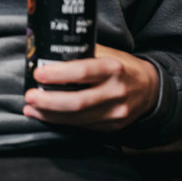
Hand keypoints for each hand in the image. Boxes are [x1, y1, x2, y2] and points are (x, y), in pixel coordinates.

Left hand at [23, 44, 159, 131]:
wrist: (151, 89)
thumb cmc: (125, 68)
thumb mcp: (110, 54)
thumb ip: (85, 54)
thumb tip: (52, 54)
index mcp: (115, 69)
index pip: (83, 73)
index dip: (58, 75)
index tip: (39, 74)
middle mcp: (117, 91)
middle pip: (77, 102)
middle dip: (48, 101)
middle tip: (30, 97)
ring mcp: (116, 112)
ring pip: (77, 118)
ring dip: (50, 114)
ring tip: (32, 108)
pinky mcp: (113, 126)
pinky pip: (83, 126)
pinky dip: (62, 121)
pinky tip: (48, 116)